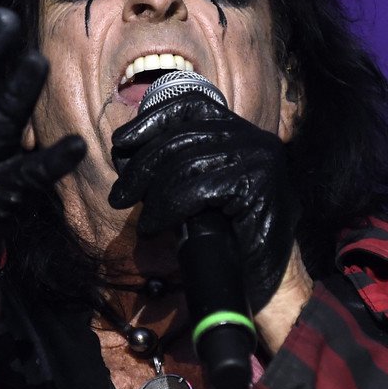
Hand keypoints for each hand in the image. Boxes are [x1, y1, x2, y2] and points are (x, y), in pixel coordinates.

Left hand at [108, 94, 296, 312]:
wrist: (268, 282)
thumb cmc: (231, 239)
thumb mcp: (201, 191)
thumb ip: (175, 166)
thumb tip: (125, 155)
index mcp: (242, 132)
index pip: (190, 106)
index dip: (151, 119)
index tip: (121, 142)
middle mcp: (254, 139)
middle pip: (181, 136)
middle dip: (141, 166)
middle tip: (119, 194)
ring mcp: (259, 160)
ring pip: (185, 163)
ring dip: (152, 193)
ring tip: (140, 217)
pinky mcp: (257, 185)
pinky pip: (197, 190)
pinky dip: (167, 209)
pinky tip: (154, 226)